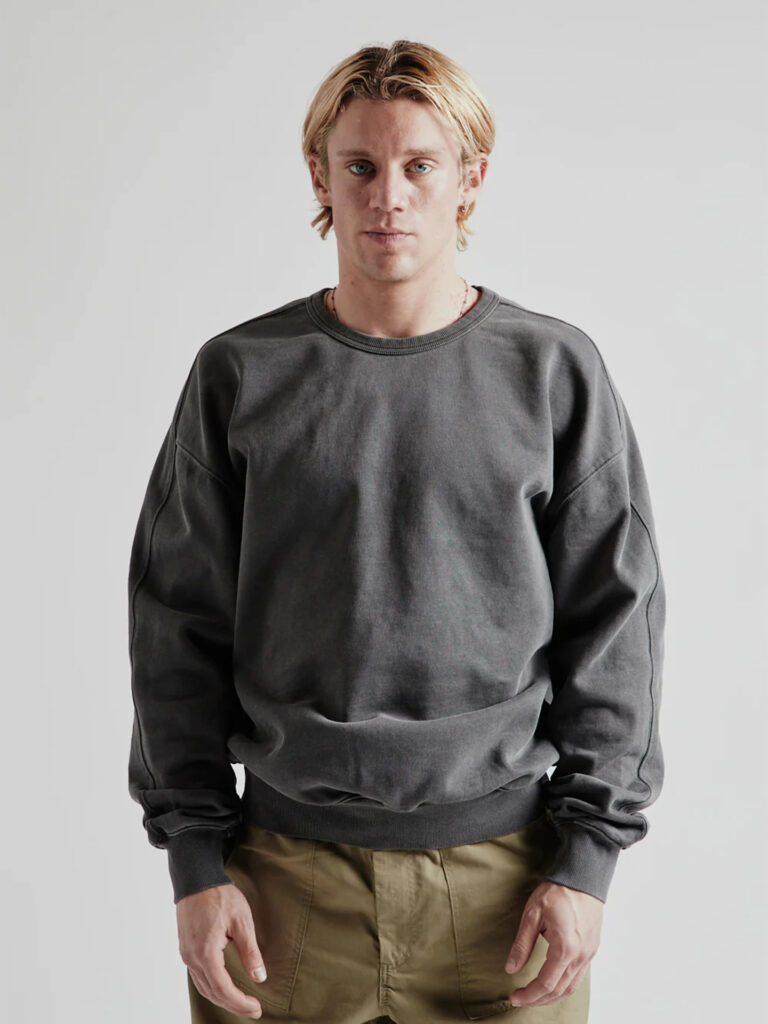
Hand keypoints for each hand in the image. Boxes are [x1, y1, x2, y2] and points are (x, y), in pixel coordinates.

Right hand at [177, 883, 267, 1019]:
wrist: (197, 878)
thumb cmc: (220, 896)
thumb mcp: (242, 921)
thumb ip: (250, 951)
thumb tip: (259, 977)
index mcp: (206, 953)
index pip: (223, 989)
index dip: (240, 1003)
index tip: (256, 1008)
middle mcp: (192, 958)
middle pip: (211, 992)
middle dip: (232, 1004)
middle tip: (253, 1009)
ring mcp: (186, 953)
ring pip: (202, 986)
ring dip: (221, 997)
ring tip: (241, 1001)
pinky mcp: (185, 948)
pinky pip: (197, 975)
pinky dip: (211, 986)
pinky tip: (224, 985)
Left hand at [503, 881, 602, 1007]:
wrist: (582, 877)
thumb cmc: (557, 891)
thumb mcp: (533, 914)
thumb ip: (522, 944)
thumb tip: (511, 968)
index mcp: (565, 947)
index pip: (546, 984)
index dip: (529, 995)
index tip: (514, 997)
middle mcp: (580, 955)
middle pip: (559, 990)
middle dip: (538, 999)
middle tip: (521, 998)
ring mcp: (589, 953)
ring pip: (571, 987)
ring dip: (552, 996)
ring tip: (534, 995)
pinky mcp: (592, 949)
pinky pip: (579, 977)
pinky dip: (564, 986)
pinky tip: (552, 982)